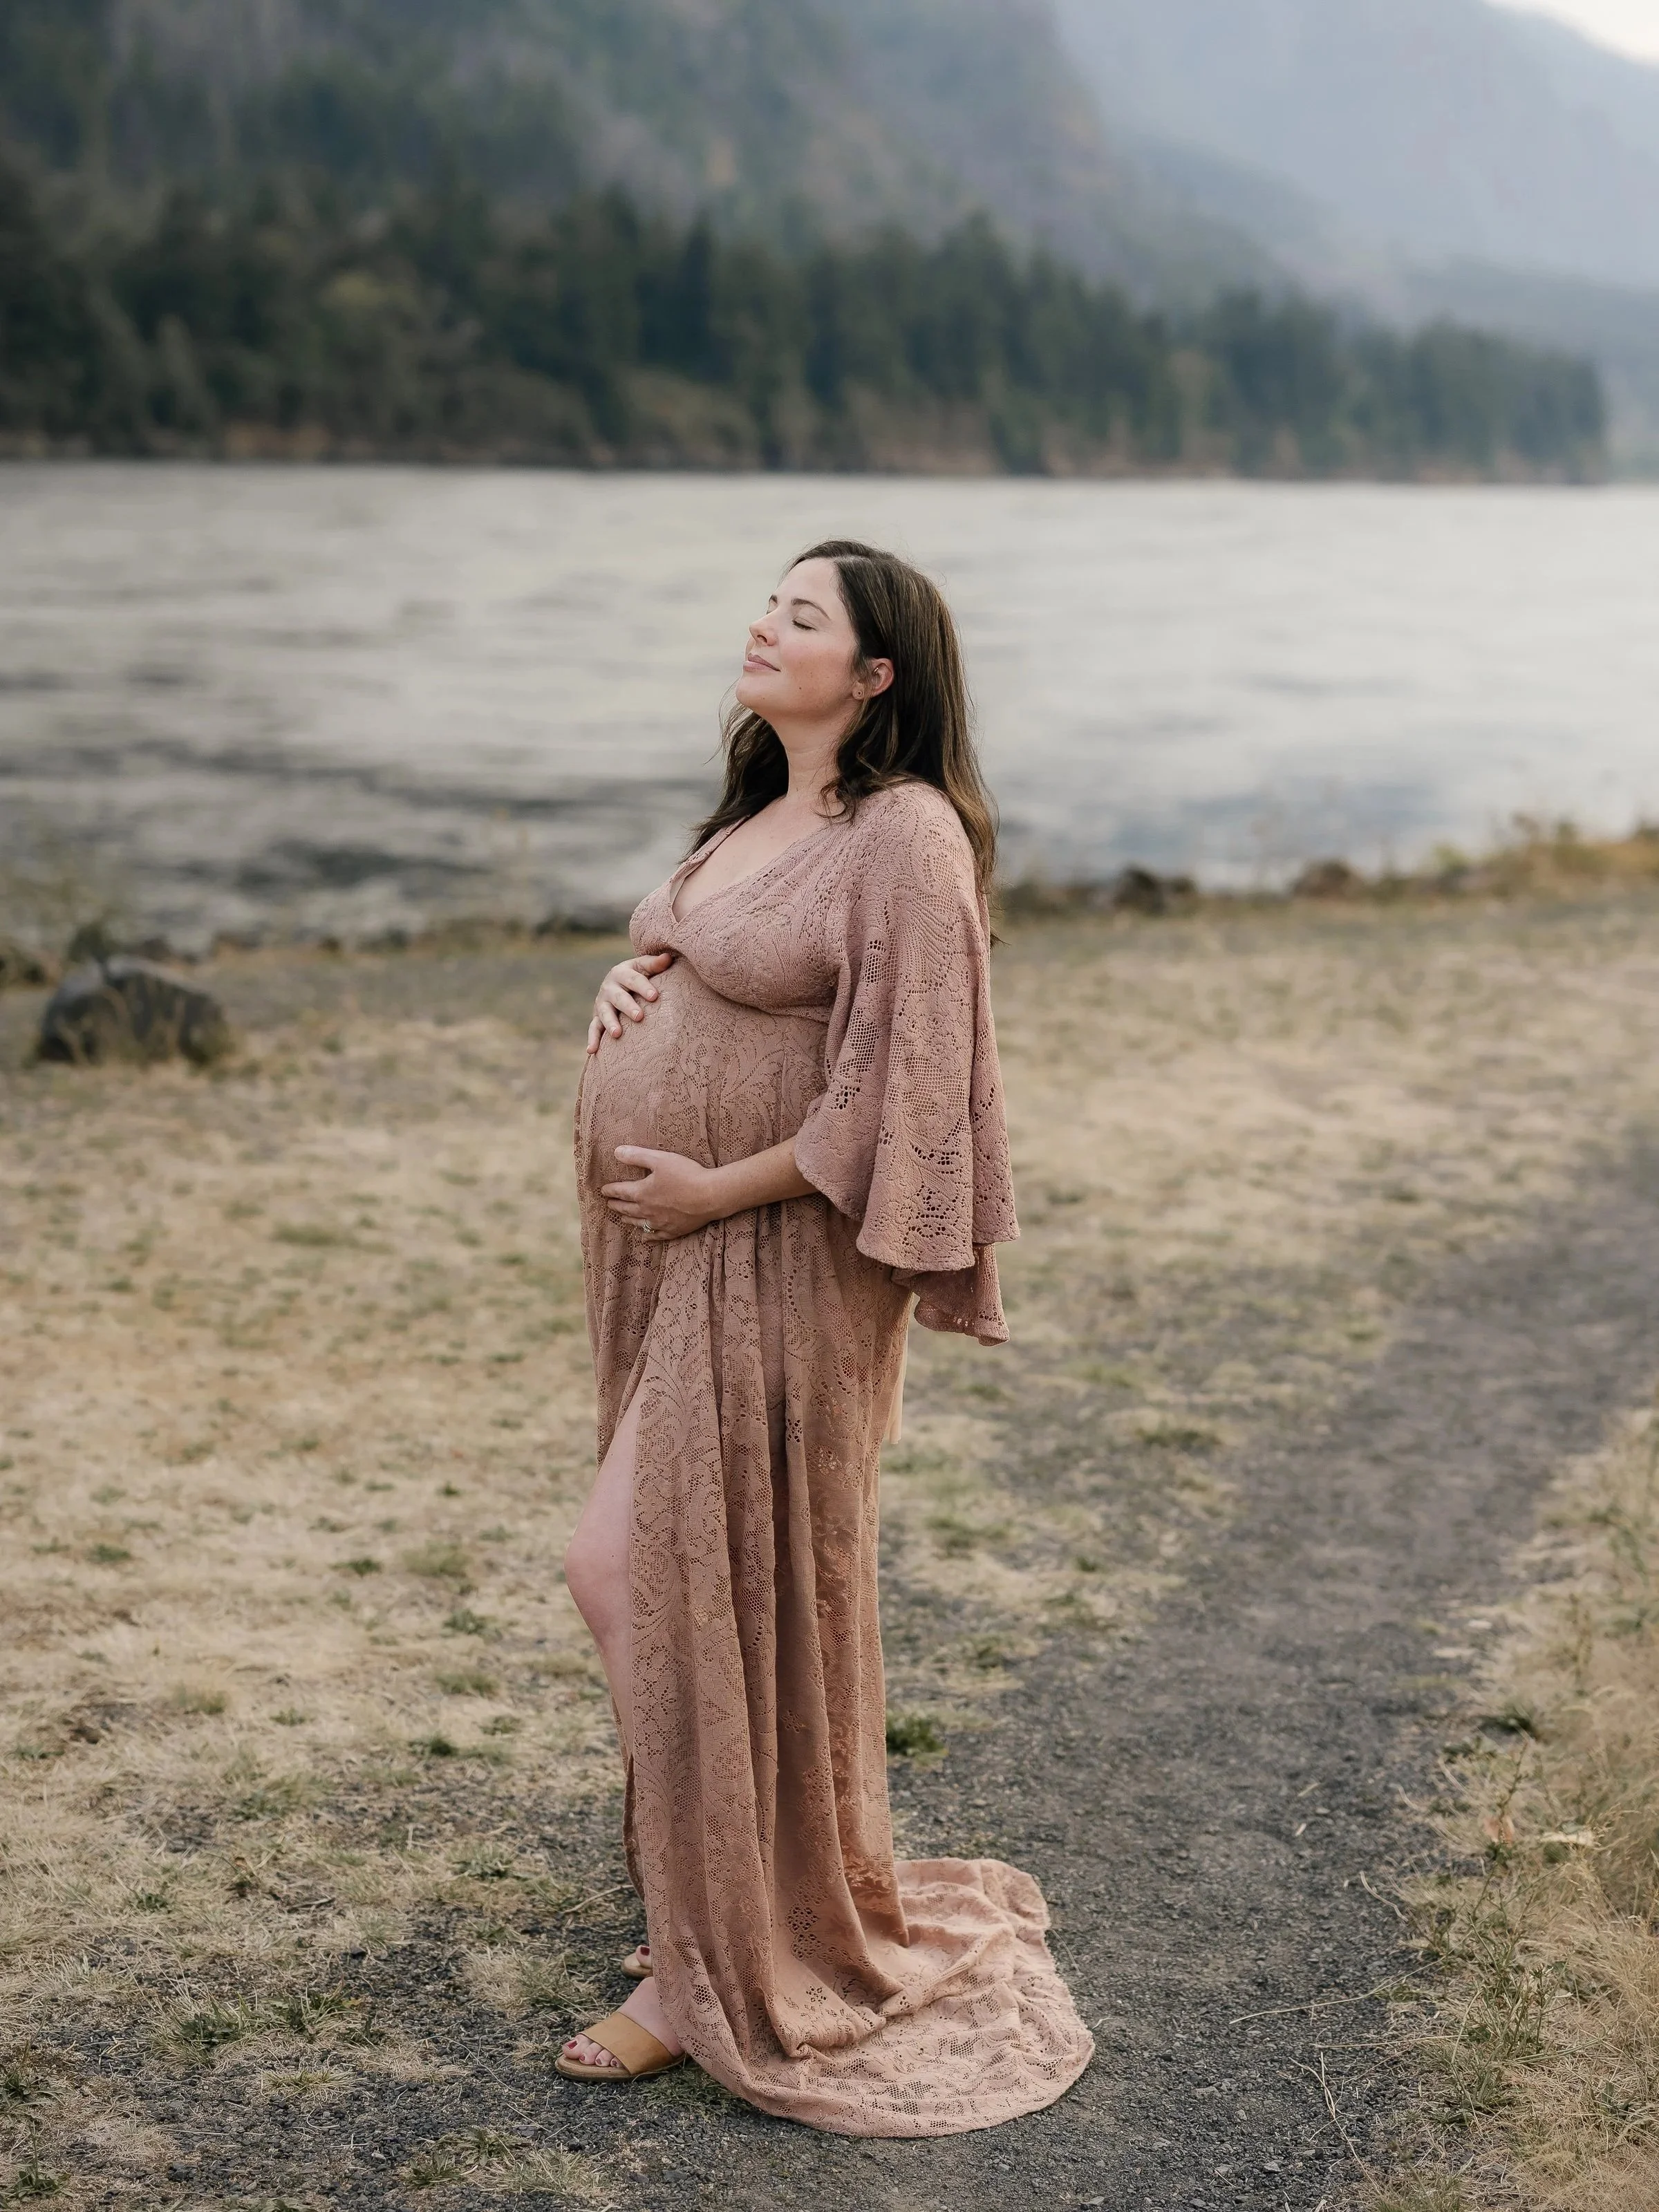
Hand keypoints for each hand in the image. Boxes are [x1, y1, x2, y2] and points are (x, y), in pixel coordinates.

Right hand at [587, 952, 673, 1053]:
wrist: (619, 982)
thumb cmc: (638, 975)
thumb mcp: (644, 967)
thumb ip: (655, 964)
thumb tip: (668, 957)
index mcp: (621, 972)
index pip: (634, 979)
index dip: (644, 987)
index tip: (655, 996)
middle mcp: (609, 987)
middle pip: (619, 997)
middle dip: (628, 1006)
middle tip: (639, 1017)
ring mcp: (602, 1003)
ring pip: (605, 1013)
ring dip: (610, 1023)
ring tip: (617, 1034)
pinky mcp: (597, 1017)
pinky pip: (594, 1028)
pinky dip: (592, 1039)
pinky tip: (591, 1051)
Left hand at [602, 1147, 722, 1241]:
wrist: (710, 1196)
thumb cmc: (686, 1174)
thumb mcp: (660, 1159)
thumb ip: (637, 1156)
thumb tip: (616, 1152)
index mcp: (642, 1192)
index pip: (620, 1191)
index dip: (610, 1190)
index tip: (603, 1190)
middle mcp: (647, 1210)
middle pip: (626, 1209)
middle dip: (616, 1205)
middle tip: (609, 1204)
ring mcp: (660, 1223)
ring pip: (638, 1223)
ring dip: (628, 1220)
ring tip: (622, 1219)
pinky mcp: (674, 1230)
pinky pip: (656, 1236)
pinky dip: (648, 1236)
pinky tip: (644, 1237)